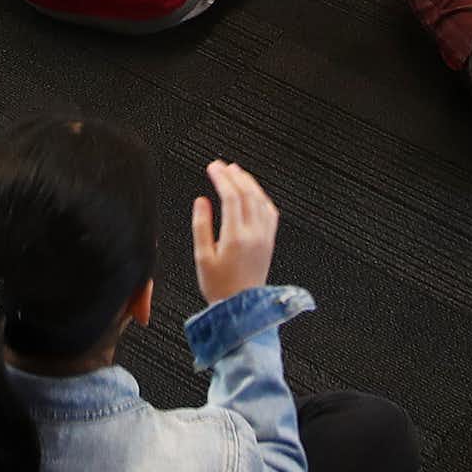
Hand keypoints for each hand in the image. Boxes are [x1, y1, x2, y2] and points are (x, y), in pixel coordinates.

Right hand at [191, 160, 277, 305]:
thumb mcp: (202, 257)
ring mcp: (264, 237)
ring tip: (236, 172)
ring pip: (260, 200)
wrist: (241, 307)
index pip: (231, 196)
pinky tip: (254, 193)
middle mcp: (254, 234)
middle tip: (221, 165)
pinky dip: (261, 197)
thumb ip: (201, 226)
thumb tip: (201, 201)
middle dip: (233, 175)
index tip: (212, 167)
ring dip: (248, 182)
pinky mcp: (269, 241)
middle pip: (247, 193)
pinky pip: (270, 212)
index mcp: (236, 236)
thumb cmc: (219, 286)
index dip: (222, 178)